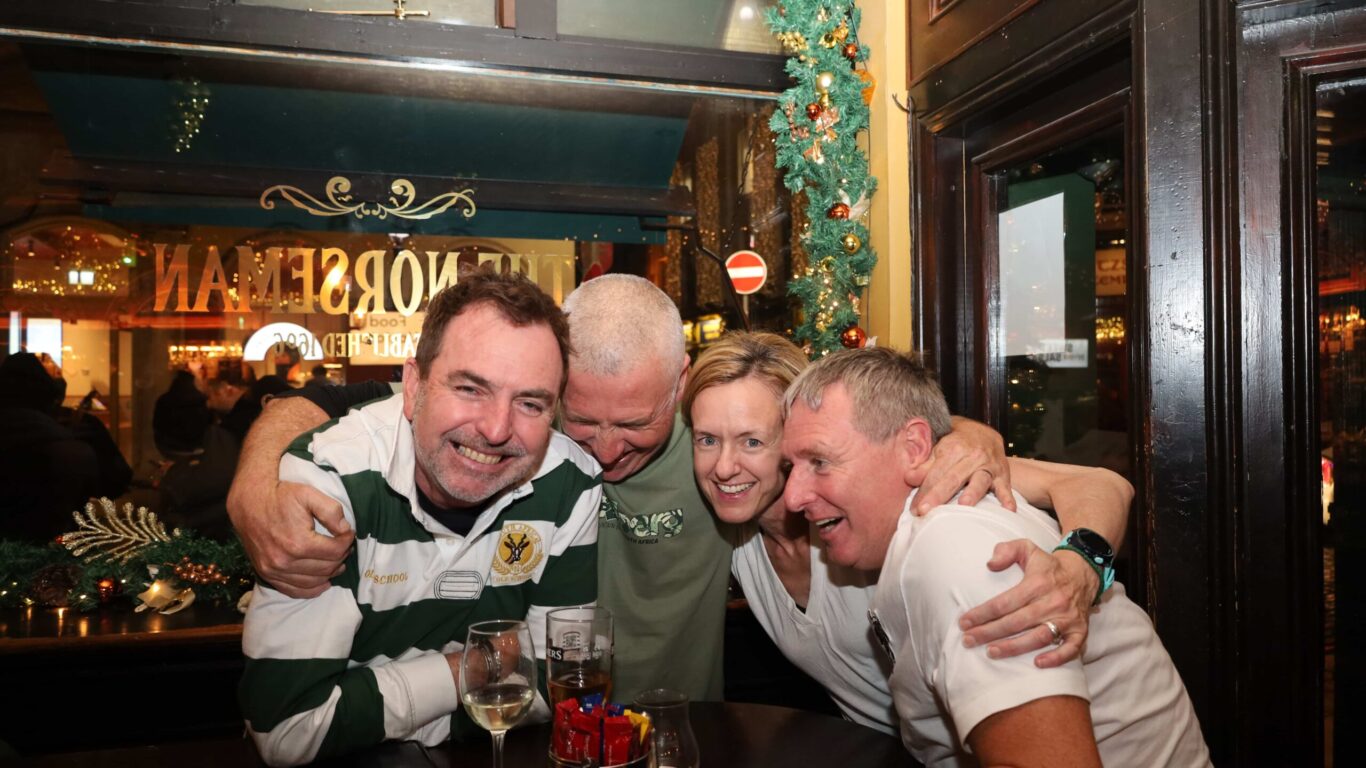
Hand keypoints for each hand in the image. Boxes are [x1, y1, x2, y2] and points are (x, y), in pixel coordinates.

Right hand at [230, 480, 352, 597]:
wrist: (249, 503)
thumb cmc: (281, 497)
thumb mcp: (309, 495)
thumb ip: (331, 511)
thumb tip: (345, 530)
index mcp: (298, 542)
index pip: (336, 551)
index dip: (347, 541)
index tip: (348, 533)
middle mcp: (285, 561)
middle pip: (327, 568)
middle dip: (340, 557)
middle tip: (343, 546)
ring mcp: (274, 571)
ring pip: (314, 582)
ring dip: (330, 573)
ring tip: (336, 561)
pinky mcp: (267, 575)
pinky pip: (294, 591)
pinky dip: (311, 590)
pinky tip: (323, 583)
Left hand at [914, 419, 1013, 514]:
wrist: (984, 432)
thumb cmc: (956, 442)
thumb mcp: (939, 445)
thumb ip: (925, 462)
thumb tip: (909, 477)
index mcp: (953, 447)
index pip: (936, 472)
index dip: (924, 490)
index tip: (914, 508)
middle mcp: (973, 456)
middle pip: (953, 478)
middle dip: (938, 495)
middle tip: (925, 511)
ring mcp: (989, 465)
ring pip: (980, 481)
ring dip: (972, 493)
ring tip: (964, 505)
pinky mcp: (1003, 474)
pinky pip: (1006, 487)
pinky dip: (1008, 498)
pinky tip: (1008, 510)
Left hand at [957, 539, 1097, 667]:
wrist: (1083, 573)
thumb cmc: (1047, 565)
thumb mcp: (1027, 548)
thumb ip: (1006, 550)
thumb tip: (990, 564)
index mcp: (1038, 583)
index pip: (1005, 602)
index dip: (982, 613)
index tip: (964, 622)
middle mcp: (1053, 601)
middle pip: (1017, 622)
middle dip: (989, 632)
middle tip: (968, 641)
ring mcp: (1068, 618)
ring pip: (1039, 637)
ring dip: (1014, 647)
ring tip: (991, 653)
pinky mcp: (1080, 630)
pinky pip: (1071, 648)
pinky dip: (1056, 658)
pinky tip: (1037, 664)